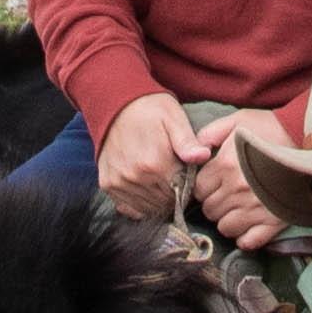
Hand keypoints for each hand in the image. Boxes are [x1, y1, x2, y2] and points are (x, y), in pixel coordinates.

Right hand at [98, 91, 199, 213]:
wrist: (114, 104)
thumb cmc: (149, 110)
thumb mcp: (173, 118)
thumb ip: (188, 141)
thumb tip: (204, 156)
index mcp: (155, 162)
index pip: (181, 191)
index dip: (188, 185)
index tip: (186, 175)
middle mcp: (134, 177)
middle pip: (165, 202)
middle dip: (174, 193)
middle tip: (174, 177)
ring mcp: (119, 182)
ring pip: (149, 208)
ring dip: (158, 199)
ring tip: (160, 180)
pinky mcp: (107, 185)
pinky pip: (130, 208)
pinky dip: (140, 203)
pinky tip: (146, 187)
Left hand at [185, 130, 283, 248]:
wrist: (311, 140)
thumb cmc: (273, 129)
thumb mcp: (238, 121)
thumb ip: (210, 133)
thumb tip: (195, 151)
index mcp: (226, 165)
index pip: (199, 190)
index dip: (204, 187)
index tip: (213, 183)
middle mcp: (237, 190)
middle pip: (210, 210)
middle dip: (214, 203)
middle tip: (226, 195)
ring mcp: (255, 208)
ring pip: (225, 228)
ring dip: (228, 220)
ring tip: (238, 208)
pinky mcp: (273, 221)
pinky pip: (249, 242)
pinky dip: (245, 237)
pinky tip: (248, 225)